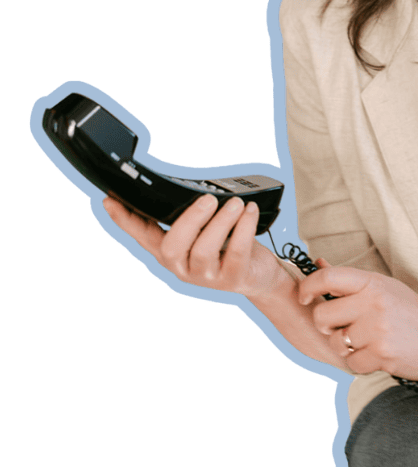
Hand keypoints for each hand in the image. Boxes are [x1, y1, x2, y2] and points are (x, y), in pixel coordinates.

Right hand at [102, 194, 292, 301]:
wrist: (259, 276)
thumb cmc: (229, 248)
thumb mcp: (205, 231)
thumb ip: (190, 217)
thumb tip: (184, 187)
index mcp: (171, 252)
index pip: (141, 235)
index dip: (124, 220)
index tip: (110, 200)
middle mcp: (182, 266)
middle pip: (172, 246)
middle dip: (189, 220)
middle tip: (207, 199)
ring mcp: (206, 276)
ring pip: (204, 249)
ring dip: (221, 221)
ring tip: (235, 203)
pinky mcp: (232, 279)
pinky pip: (235, 252)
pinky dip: (243, 228)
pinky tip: (249, 212)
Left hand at [297, 264, 417, 380]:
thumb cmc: (409, 312)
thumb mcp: (383, 287)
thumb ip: (350, 280)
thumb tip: (318, 264)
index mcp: (371, 282)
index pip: (328, 277)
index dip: (308, 287)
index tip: (304, 297)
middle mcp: (373, 303)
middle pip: (323, 316)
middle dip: (326, 326)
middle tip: (340, 328)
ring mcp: (378, 329)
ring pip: (336, 342)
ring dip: (344, 347)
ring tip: (364, 342)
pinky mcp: (383, 354)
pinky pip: (352, 363)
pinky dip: (360, 363)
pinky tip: (375, 355)